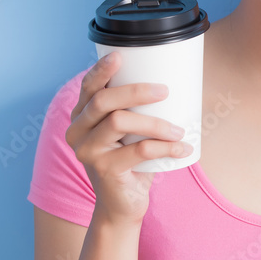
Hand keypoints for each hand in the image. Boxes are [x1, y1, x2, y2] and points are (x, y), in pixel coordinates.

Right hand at [65, 51, 192, 226]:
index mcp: (81, 117)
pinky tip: (183, 148)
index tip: (120, 55)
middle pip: (104, 101)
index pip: (88, 87)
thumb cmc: (132, 159)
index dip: (101, 69)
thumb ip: (139, 108)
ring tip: (180, 130)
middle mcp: (77, 132)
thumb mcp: (132, 131)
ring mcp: (87, 152)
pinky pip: (138, 150)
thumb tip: (175, 78)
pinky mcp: (104, 170)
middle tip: (165, 90)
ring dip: (156, 123)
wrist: (124, 204)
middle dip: (136, 90)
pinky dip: (165, 147)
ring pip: (120, 122)